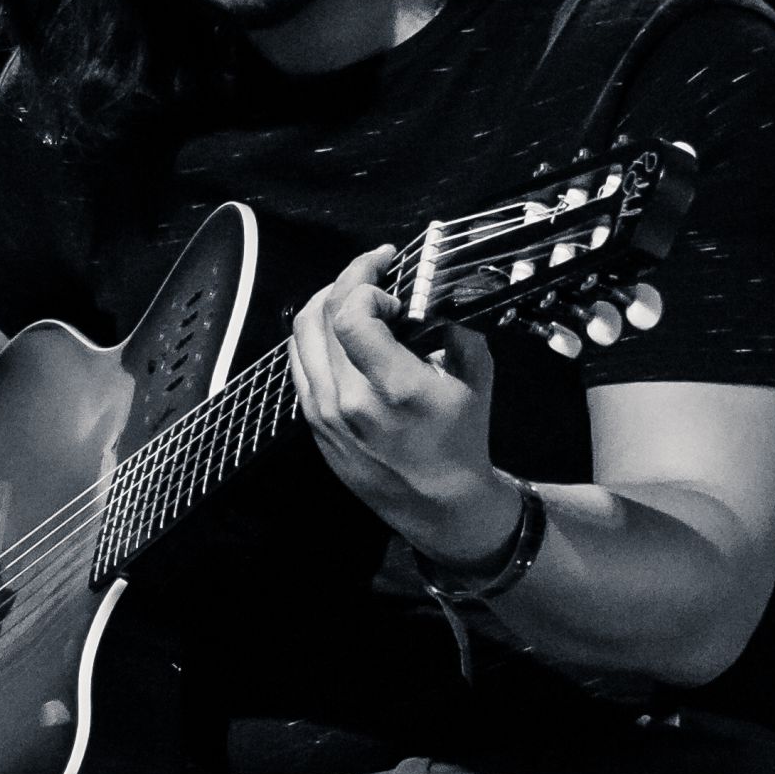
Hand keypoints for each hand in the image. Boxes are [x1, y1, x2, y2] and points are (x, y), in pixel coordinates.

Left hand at [288, 243, 513, 566]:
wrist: (440, 504)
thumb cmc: (462, 437)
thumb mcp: (476, 375)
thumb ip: (453, 325)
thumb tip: (426, 290)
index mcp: (394, 387)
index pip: (350, 316)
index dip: (365, 283)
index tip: (392, 279)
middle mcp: (349, 400)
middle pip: (320, 317)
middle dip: (346, 280)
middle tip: (372, 269)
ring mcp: (324, 414)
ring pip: (301, 336)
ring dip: (325, 303)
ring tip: (353, 293)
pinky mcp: (313, 424)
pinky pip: (299, 364)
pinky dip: (314, 336)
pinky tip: (338, 329)